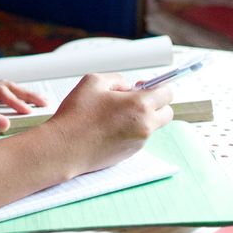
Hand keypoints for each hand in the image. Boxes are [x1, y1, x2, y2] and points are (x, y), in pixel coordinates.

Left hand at [0, 80, 47, 139]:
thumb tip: (6, 124)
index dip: (15, 101)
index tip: (28, 112)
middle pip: (6, 86)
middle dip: (25, 94)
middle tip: (44, 102)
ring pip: (5, 92)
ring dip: (21, 97)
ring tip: (40, 103)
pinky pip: (0, 102)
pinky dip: (14, 104)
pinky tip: (24, 110)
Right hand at [46, 72, 173, 173]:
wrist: (65, 148)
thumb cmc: (76, 116)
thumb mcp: (94, 81)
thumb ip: (117, 79)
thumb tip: (127, 86)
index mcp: (139, 105)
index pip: (167, 93)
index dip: (158, 86)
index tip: (147, 85)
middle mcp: (144, 126)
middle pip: (167, 112)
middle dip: (156, 104)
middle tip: (135, 99)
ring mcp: (139, 142)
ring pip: (151, 126)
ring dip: (141, 118)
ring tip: (114, 115)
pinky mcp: (130, 154)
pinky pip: (138, 138)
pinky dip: (130, 131)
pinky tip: (109, 128)